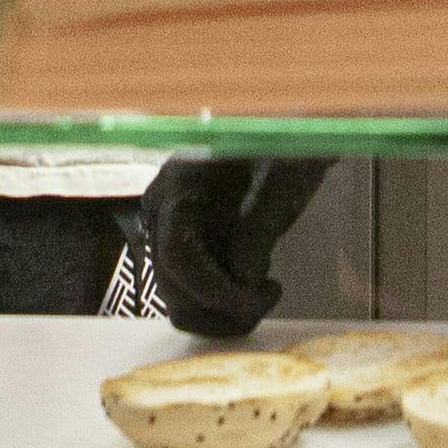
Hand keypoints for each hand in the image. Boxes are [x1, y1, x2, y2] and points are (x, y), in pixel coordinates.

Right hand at [145, 156, 330, 338]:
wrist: (285, 135)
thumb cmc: (283, 147)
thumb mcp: (280, 181)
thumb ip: (259, 229)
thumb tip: (242, 280)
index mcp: (178, 189)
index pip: (178, 255)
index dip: (213, 290)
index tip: (253, 302)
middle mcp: (162, 214)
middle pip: (171, 286)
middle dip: (220, 309)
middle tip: (268, 298)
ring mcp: (171, 232)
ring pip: (179, 298)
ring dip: (220, 311)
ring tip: (263, 289)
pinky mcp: (187, 247)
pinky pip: (193, 290)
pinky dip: (222, 302)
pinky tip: (255, 283)